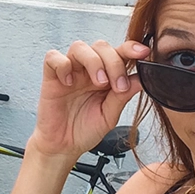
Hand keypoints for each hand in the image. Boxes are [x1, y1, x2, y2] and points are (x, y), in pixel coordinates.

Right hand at [27, 40, 149, 162]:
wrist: (64, 147)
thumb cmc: (85, 130)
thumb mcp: (109, 115)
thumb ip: (123, 96)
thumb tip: (143, 78)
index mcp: (106, 75)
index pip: (119, 53)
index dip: (131, 48)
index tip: (144, 53)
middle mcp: (88, 69)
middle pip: (101, 46)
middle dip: (114, 62)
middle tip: (118, 86)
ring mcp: (69, 71)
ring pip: (79, 47)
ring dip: (93, 61)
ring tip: (98, 83)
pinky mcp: (51, 77)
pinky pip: (53, 57)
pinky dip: (63, 65)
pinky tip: (69, 83)